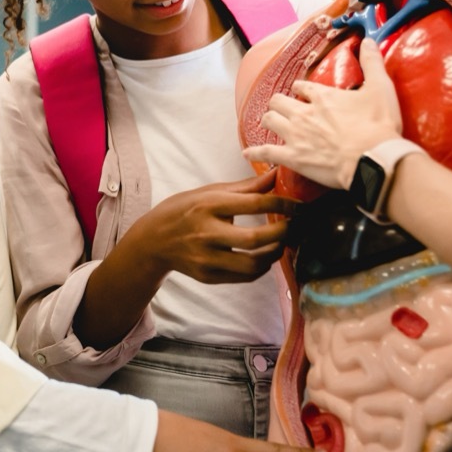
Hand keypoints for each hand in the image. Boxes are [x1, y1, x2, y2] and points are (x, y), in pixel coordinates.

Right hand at [134, 170, 294, 283]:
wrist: (153, 240)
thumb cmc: (184, 210)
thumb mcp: (209, 192)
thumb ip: (245, 187)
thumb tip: (276, 175)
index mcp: (208, 205)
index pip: (255, 203)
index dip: (284, 204)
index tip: (299, 206)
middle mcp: (206, 232)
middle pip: (257, 238)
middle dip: (284, 233)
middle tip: (294, 228)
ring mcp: (205, 257)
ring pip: (253, 264)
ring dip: (274, 255)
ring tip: (281, 244)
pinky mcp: (207, 275)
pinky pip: (244, 276)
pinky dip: (261, 268)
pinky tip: (264, 257)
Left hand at [243, 38, 403, 188]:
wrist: (373, 158)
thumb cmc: (378, 125)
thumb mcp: (381, 88)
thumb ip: (373, 63)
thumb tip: (369, 41)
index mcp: (322, 96)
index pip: (301, 86)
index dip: (300, 88)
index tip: (302, 91)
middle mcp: (303, 113)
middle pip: (278, 101)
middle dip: (279, 103)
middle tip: (283, 108)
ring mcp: (295, 135)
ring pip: (269, 120)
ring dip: (269, 120)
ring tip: (270, 122)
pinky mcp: (293, 157)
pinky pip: (266, 152)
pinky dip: (256, 153)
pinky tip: (248, 153)